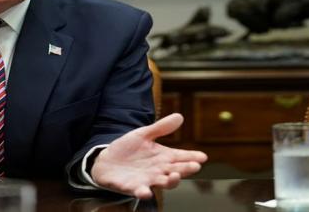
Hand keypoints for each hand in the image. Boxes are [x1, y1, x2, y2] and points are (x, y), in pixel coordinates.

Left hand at [90, 113, 206, 198]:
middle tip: (195, 166)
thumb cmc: (128, 149)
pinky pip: (140, 191)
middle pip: (176, 171)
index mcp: (163, 157)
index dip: (192, 157)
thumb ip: (161, 128)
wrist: (106, 161)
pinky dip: (143, 192)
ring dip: (171, 181)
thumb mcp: (143, 135)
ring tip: (175, 176)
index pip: (181, 157)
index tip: (203, 156)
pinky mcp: (133, 187)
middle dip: (186, 169)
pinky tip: (146, 191)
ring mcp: (147, 180)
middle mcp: (159, 170)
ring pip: (163, 183)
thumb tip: (180, 116)